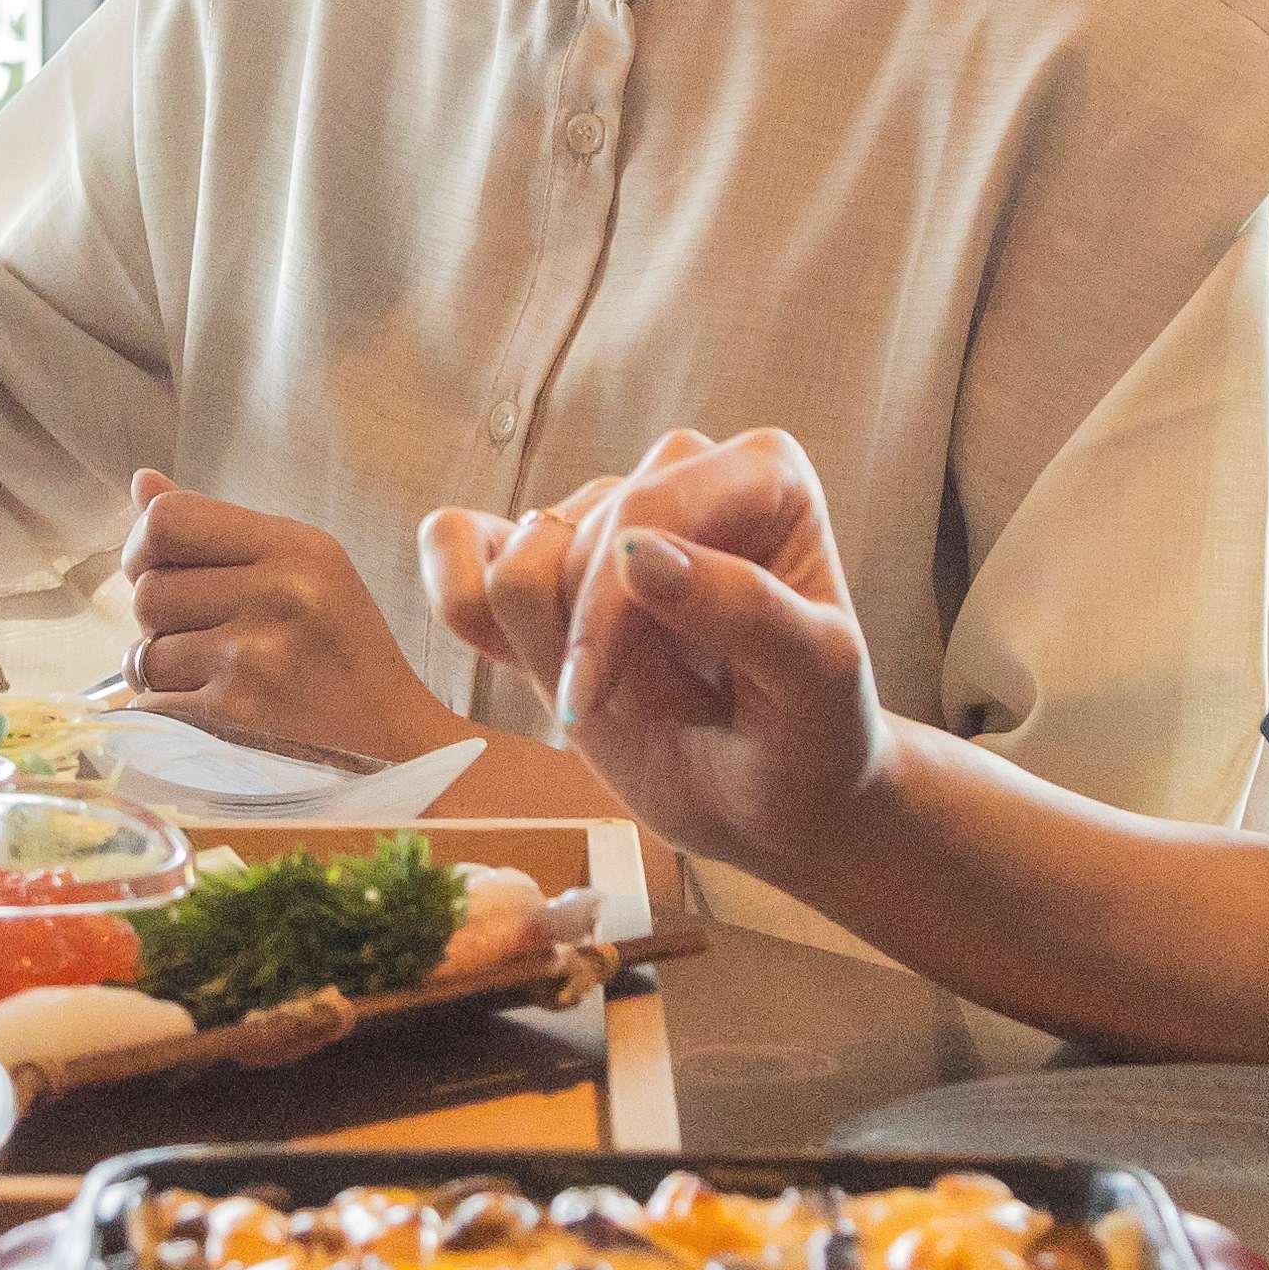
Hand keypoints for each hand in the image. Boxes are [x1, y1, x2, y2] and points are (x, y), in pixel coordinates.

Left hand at [118, 472, 464, 760]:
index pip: (168, 519)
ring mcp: (255, 657)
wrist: (393, 742)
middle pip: (146, 590)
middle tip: (197, 633)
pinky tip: (206, 708)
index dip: (142, 545)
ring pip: (143, 652)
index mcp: (296, 546)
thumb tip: (141, 482)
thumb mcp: (304, 568)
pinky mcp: (237, 715)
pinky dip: (163, 710)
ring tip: (207, 673)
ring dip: (160, 668)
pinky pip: (151, 702)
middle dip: (157, 618)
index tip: (157, 569)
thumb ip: (217, 526)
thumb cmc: (340, 648)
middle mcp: (278, 594)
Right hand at [414, 427, 892, 873]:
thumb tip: (634, 549)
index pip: (640, 512)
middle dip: (598, 651)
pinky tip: (513, 658)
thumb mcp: (813, 683)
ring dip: (555, 656)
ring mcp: (606, 514)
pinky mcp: (547, 563)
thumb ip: (742, 609)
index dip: (606, 613)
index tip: (594, 704)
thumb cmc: (812, 735)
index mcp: (761, 473)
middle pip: (566, 544)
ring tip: (634, 692)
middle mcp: (680, 472)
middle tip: (675, 709)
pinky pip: (454, 542)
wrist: (774, 797)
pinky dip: (456, 601)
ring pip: (513, 565)